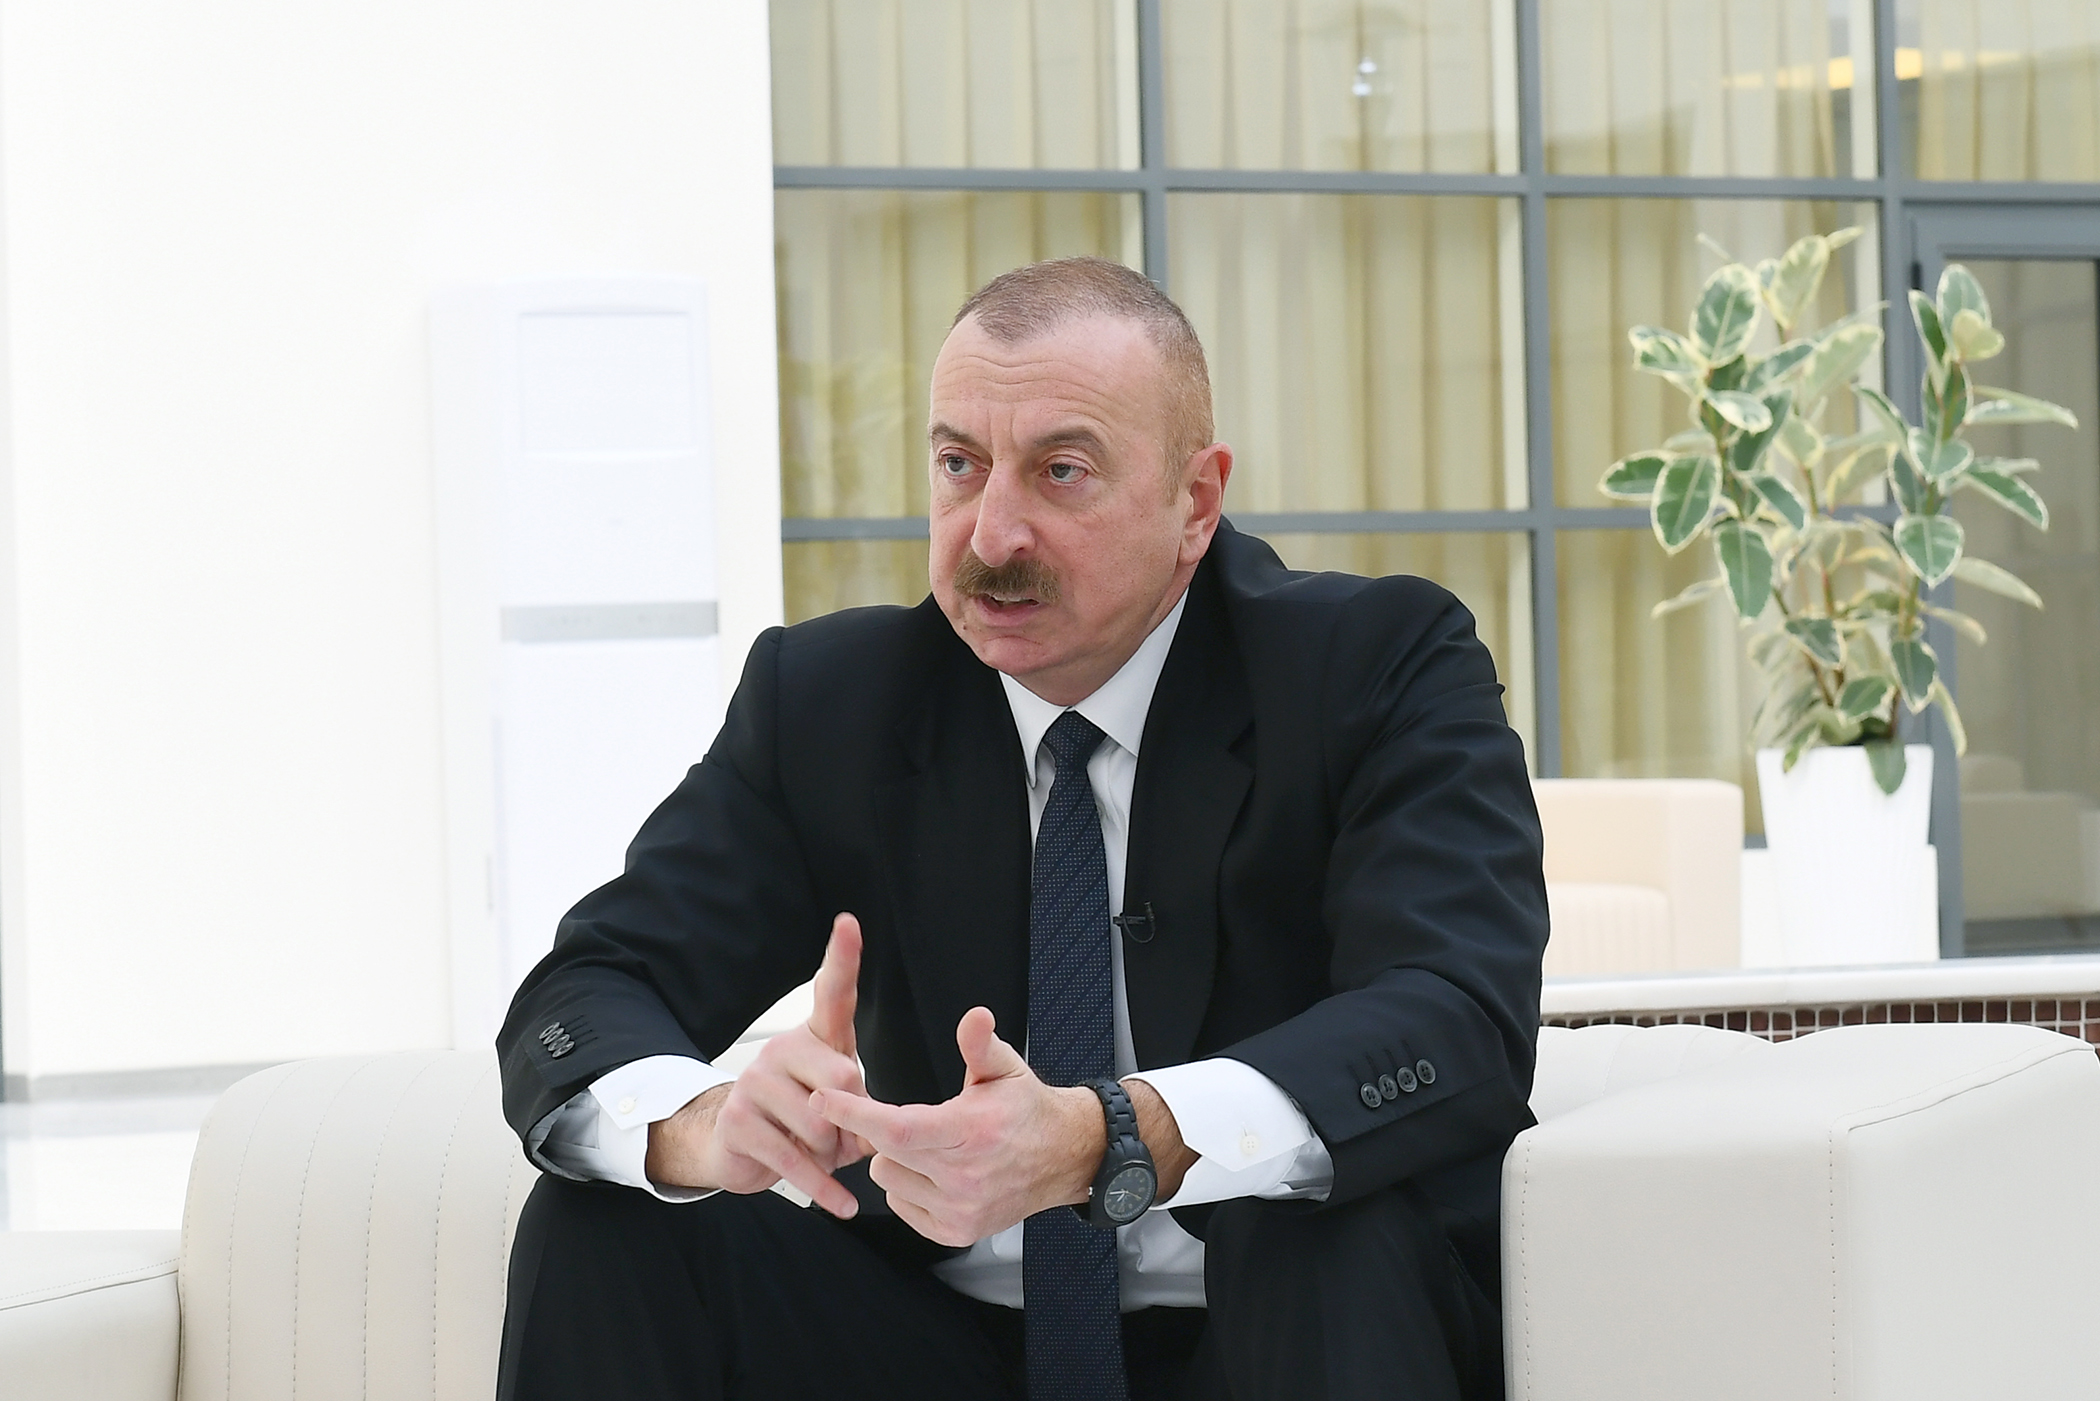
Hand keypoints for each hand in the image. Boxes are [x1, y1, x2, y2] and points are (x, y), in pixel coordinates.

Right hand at [645, 913, 872, 1217]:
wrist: (734, 1145)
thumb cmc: (802, 1115)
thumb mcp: (839, 1102)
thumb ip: (864, 1104)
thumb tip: (878, 1125)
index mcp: (813, 1037)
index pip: (831, 991)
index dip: (842, 956)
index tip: (849, 922)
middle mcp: (782, 1050)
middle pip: (845, 1081)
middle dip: (855, 1121)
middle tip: (844, 1136)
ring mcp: (755, 1084)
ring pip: (821, 1127)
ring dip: (832, 1155)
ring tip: (818, 1153)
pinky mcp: (740, 1124)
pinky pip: (796, 1161)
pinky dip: (824, 1189)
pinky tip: (842, 1205)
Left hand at [811, 1006, 1105, 1246]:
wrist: (1062, 1158)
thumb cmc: (1026, 1110)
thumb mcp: (1005, 1069)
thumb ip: (980, 1044)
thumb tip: (974, 1017)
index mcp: (970, 1132)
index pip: (897, 1127)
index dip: (854, 1113)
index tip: (822, 1098)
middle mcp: (963, 1178)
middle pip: (885, 1153)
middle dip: (880, 1130)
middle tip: (908, 1117)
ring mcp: (959, 1210)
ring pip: (888, 1179)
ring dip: (896, 1160)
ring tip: (932, 1146)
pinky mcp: (955, 1231)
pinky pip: (901, 1204)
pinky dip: (909, 1186)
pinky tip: (937, 1172)